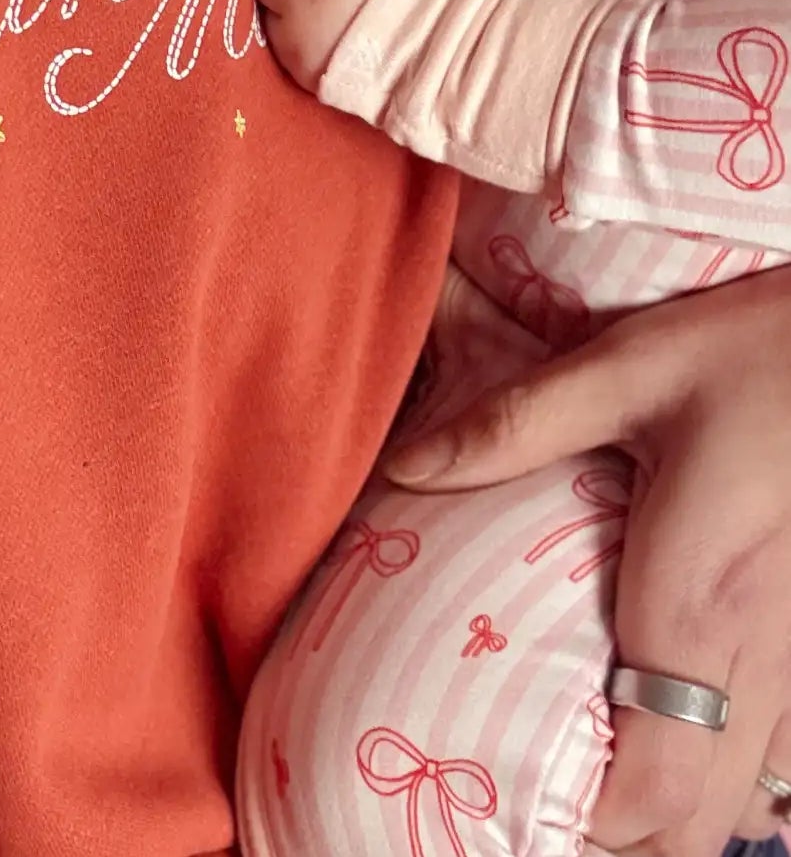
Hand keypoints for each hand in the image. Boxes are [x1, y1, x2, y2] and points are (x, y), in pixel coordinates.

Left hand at [384, 268, 790, 852]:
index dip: (596, 828)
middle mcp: (767, 651)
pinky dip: (728, 764)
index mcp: (700, 602)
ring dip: (678, 806)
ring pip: (752, 790)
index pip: (659, 786)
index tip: (524, 813)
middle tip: (541, 805)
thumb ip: (516, 424)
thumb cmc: (759, 351)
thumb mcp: (628, 368)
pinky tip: (674, 726)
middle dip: (628, 837)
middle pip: (706, 817)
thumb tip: (407, 466)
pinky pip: (783, 744)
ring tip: (595, 778)